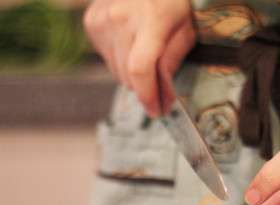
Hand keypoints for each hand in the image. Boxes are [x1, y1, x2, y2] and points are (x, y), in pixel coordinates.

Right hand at [83, 0, 195, 116]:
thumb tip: (164, 94)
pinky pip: (106, 57)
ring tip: (147, 53)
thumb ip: (174, 60)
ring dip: (133, 73)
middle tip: (161, 86)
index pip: (140, 70)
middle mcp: (120, 19)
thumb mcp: (188, 26)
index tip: (157, 110)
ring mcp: (102, 19)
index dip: (148, 95)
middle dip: (146, 87)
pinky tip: (132, 42)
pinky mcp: (92, 21)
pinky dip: (120, 58)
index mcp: (150, 19)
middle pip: (128, 76)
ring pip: (116, 71)